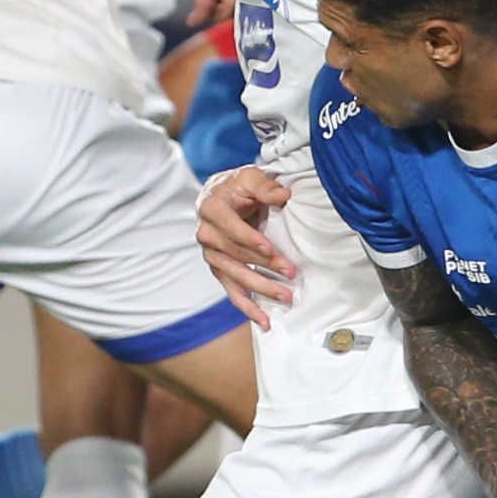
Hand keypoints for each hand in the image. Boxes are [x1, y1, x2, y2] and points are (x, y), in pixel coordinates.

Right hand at [196, 165, 298, 328]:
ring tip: (285, 297)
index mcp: (212, 208)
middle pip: (235, 255)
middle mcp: (206, 234)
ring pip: (235, 277)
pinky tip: (264, 320)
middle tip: (291, 273)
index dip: (250, 240)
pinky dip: (247, 307)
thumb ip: (265, 186)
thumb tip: (283, 196)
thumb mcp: (251, 177)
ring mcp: (211, 254)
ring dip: (260, 289)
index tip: (270, 249)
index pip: (230, 228)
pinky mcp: (220, 269)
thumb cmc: (239, 186)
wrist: (224, 195)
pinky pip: (232, 291)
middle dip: (264, 266)